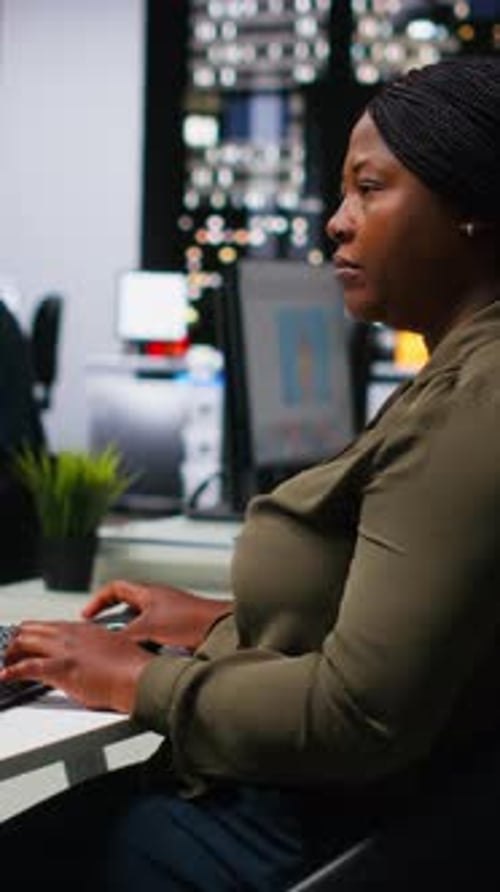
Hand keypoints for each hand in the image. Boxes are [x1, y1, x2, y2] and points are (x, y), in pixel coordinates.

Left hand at [0, 620, 152, 712]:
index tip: (25, 638)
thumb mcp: (114, 649)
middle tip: (8, 651)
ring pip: (26, 643)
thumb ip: (98, 649)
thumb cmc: (133, 667)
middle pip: (33, 630)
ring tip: (4, 662)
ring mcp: (66, 650)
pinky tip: (3, 676)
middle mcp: (72, 635)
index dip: (34, 633)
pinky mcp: (62, 669)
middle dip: (17, 640)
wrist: (140, 676)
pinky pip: (28, 667)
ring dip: (11, 653)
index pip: (50, 626)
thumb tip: (92, 658)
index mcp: (84, 630)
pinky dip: (12, 671)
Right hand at [81, 579, 231, 651]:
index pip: (116, 588)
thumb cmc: (192, 621)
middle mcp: (159, 602)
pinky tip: (145, 661)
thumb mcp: (148, 628)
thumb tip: (106, 647)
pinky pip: (154, 640)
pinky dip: (146, 649)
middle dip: (114, 626)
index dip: (98, 601)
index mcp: (149, 593)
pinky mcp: (179, 633)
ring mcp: (170, 617)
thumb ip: (125, 636)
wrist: (222, 631)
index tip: (86, 616)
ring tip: (124, 654)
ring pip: (140, 629)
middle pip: (126, 611)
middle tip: (103, 641)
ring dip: (131, 641)